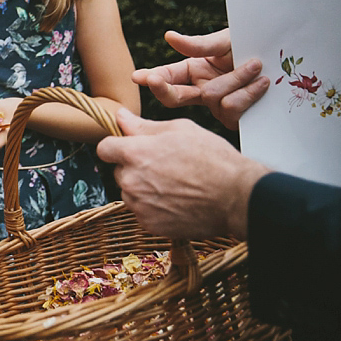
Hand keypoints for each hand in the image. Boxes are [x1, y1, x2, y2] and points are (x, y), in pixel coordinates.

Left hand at [96, 109, 267, 239]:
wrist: (236, 197)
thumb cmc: (213, 159)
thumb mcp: (181, 130)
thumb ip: (144, 126)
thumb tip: (121, 117)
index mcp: (135, 153)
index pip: (105, 148)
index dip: (117, 146)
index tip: (130, 148)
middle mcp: (130, 180)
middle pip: (119, 171)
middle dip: (134, 167)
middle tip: (164, 167)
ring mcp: (138, 204)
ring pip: (130, 192)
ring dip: (143, 188)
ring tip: (175, 185)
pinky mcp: (149, 224)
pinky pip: (142, 211)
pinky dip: (154, 207)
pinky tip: (177, 201)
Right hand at [132, 28, 268, 129]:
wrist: (286, 60)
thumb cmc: (253, 46)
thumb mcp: (226, 41)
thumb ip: (198, 44)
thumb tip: (169, 37)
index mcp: (194, 71)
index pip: (166, 77)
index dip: (152, 79)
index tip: (138, 77)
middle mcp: (201, 90)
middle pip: (173, 98)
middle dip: (163, 89)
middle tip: (154, 79)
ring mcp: (216, 107)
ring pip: (212, 97)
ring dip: (236, 78)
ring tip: (256, 65)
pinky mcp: (234, 118)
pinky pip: (232, 108)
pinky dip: (248, 92)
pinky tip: (261, 83)